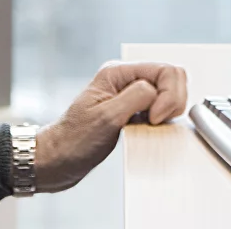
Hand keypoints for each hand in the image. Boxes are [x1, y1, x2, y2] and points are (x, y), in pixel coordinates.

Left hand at [33, 61, 186, 192]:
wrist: (58, 159)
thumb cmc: (74, 140)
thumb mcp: (107, 117)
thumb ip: (136, 97)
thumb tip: (158, 91)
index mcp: (118, 72)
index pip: (166, 70)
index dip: (168, 95)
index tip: (152, 118)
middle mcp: (125, 80)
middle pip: (171, 79)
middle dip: (172, 102)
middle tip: (153, 122)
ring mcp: (129, 96)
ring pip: (168, 95)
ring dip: (166, 113)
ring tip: (147, 128)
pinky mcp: (132, 113)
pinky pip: (160, 111)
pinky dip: (161, 123)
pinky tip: (146, 133)